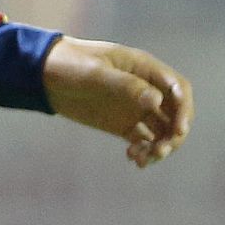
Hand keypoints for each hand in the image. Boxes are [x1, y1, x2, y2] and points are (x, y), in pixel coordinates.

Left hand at [42, 37, 193, 167]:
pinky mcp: (122, 124)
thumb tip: (157, 100)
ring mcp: (134, 107)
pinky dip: (144, 151)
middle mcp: (145, 89)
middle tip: (160, 150)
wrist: (40, 74)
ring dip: (160, 146)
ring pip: (161, 130)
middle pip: (174, 114)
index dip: (184, 110)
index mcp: (143, 69)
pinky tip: (133, 159)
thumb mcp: (94, 73)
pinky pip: (143, 140)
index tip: (180, 131)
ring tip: (143, 158)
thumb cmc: (68, 65)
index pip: (178, 89)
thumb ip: (125, 85)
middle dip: (174, 134)